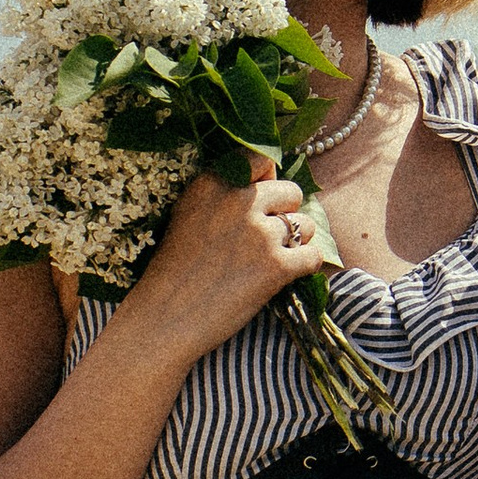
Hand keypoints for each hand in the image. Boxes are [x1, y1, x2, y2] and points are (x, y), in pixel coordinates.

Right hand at [111, 157, 330, 364]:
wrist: (163, 319)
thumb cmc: (173, 272)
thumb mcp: (187, 215)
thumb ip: (223, 194)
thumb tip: (272, 176)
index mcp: (212, 183)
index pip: (260, 159)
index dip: (268, 181)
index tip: (261, 202)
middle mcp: (238, 201)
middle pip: (291, 192)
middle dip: (286, 213)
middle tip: (266, 239)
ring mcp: (260, 233)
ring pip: (305, 225)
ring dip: (296, 242)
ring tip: (271, 261)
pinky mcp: (276, 266)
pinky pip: (313, 256)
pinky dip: (305, 267)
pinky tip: (285, 276)